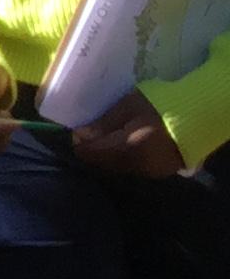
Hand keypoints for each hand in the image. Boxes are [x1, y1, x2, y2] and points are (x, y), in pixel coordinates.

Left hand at [73, 90, 188, 177]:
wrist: (199, 117)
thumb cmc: (162, 105)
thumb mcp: (129, 106)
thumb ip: (104, 123)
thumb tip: (80, 135)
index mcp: (128, 148)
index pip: (91, 154)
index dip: (80, 143)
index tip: (79, 130)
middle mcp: (137, 166)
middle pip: (102, 163)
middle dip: (94, 149)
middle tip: (94, 130)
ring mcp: (150, 172)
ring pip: (117, 167)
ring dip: (109, 154)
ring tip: (112, 135)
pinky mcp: (160, 172)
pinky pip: (133, 168)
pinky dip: (124, 158)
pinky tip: (128, 143)